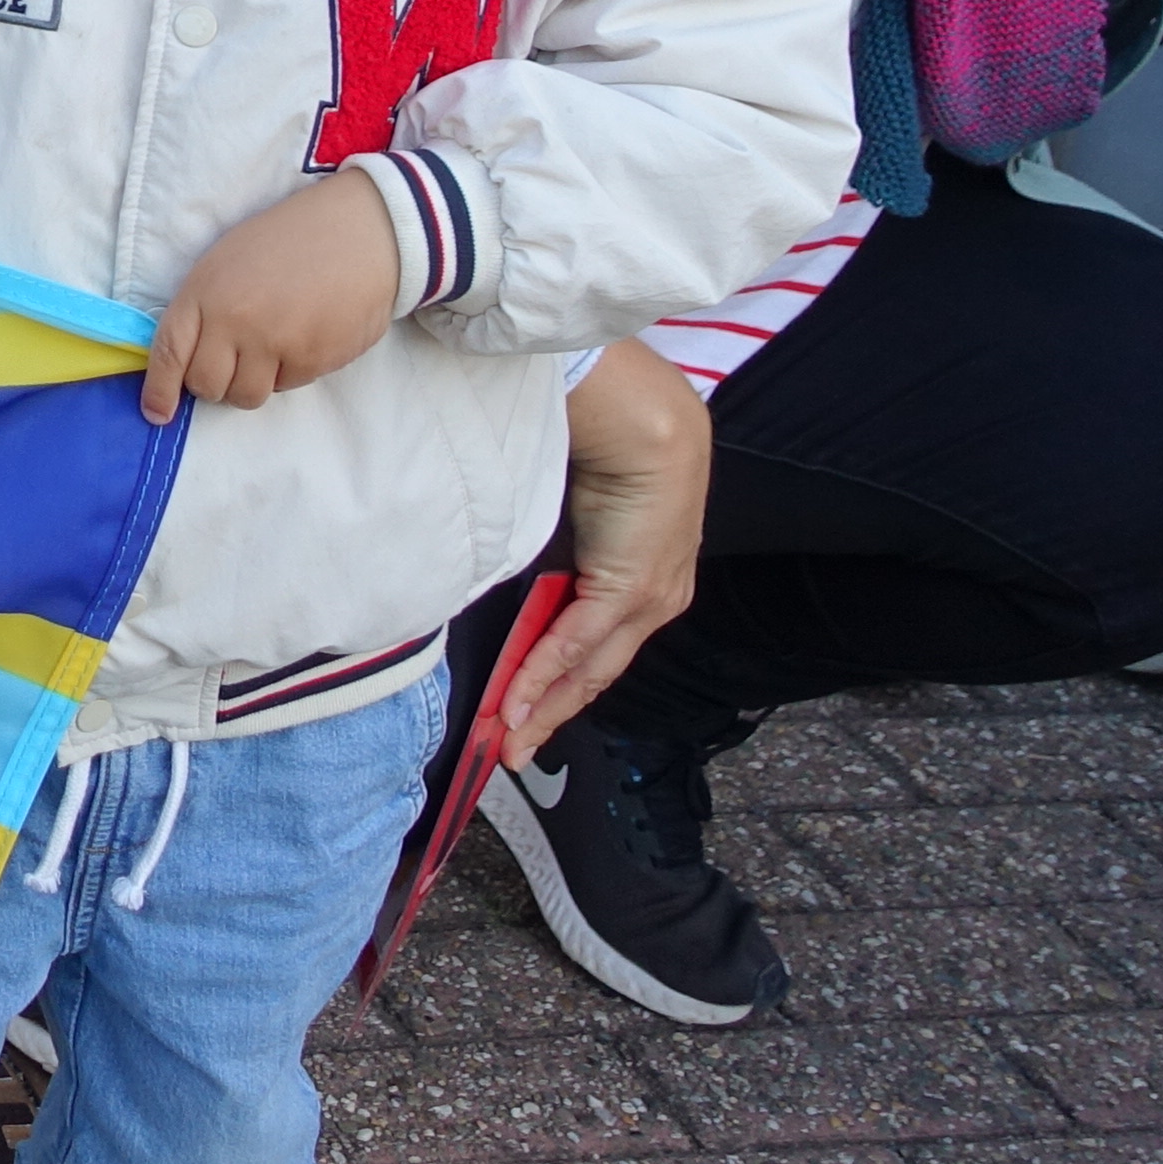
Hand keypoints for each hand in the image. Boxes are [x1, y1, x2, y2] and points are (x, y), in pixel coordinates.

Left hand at [143, 172, 400, 423]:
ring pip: (245, 396)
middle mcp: (234, 320)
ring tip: (269, 349)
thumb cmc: (290, 241)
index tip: (157, 413)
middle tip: (232, 363)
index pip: (169, 351)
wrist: (358, 231)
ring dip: (251, 383)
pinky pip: (286, 386)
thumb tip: (186, 359)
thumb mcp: (229, 260)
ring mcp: (273, 342)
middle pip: (206, 385)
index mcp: (205, 290)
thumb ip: (204, 307)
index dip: (159, 388)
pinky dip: (289, 371)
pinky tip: (302, 336)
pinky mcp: (311, 359)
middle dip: (213, 384)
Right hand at [503, 340, 711, 758]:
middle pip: (595, 672)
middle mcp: (658, 596)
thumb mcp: (574, 508)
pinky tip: (514, 705)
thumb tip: (512, 574)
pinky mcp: (631, 591)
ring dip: (540, 707)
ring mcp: (650, 599)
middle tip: (508, 748)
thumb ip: (553, 552)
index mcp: (651, 575)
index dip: (557, 684)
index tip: (520, 714)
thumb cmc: (609, 443)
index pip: (599, 645)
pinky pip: (576, 644)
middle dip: (546, 714)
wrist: (638, 415)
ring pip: (587, 670)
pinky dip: (540, 676)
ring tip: (504, 739)